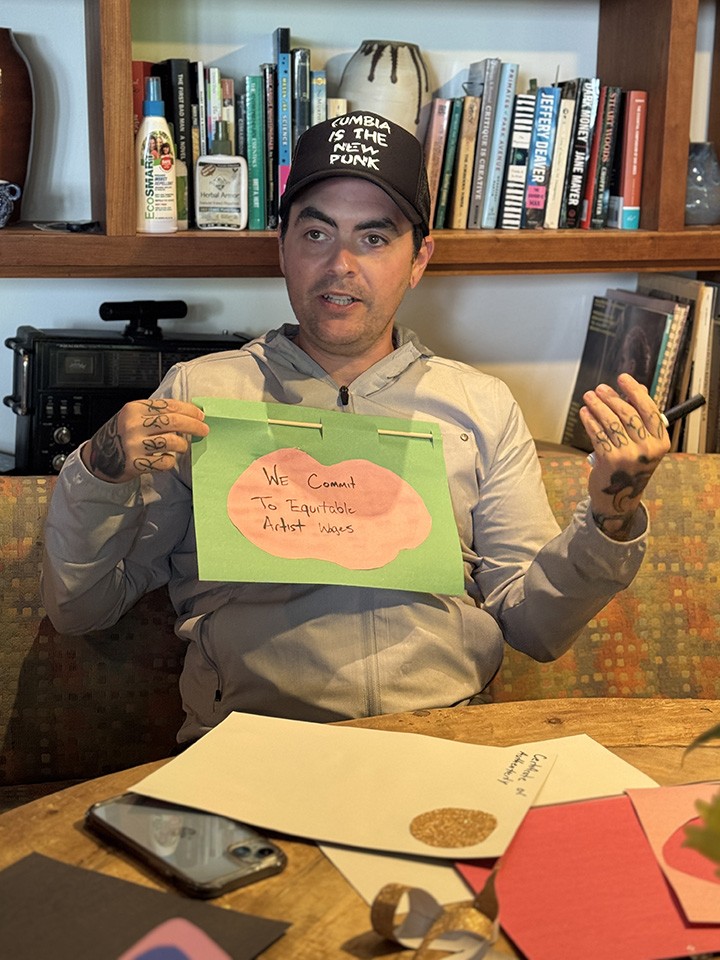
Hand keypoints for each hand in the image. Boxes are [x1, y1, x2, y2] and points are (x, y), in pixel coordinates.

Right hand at [81, 398, 208, 482]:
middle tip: (204, 430)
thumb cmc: (120, 435)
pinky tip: (167, 458)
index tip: (200, 415)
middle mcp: (133, 425)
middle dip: (194, 425)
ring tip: (183, 446)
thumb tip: (188, 413)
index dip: (189, 410)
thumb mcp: (132, 416)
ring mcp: (134, 445)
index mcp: (134, 409)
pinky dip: (170, 460)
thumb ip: (155, 413)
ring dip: (183, 444)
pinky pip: (165, 462)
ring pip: (172, 442)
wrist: (98, 457)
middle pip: (174, 421)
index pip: (169, 405)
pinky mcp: (136, 463)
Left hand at [579, 373, 670, 539]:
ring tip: (589, 396)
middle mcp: (647, 449)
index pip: (649, 409)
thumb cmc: (630, 465)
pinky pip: (597, 433)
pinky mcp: (609, 460)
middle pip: (628, 413)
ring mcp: (628, 455)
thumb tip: (636, 389)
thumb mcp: (644, 444)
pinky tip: (584, 412)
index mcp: (661, 442)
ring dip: (597, 406)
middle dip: (611, 397)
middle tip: (600, 389)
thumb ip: (642, 419)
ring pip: (610, 422)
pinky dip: (589, 420)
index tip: (622, 378)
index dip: (634, 391)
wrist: (618, 497)